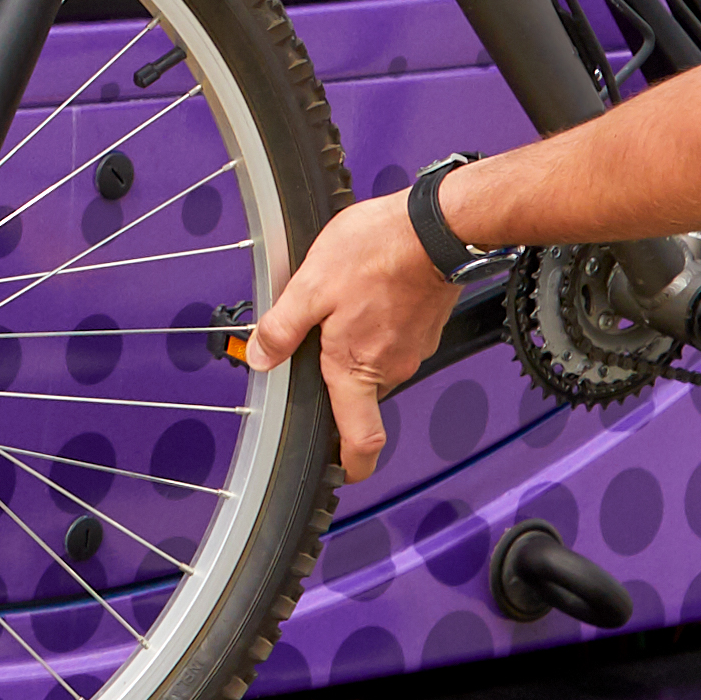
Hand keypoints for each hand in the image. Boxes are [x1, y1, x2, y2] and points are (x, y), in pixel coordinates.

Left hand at [239, 185, 466, 484]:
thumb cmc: (380, 251)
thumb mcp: (312, 286)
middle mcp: (392, 367)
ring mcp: (414, 347)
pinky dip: (377, 322)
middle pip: (359, 393)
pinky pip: (394, 337)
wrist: (437, 225)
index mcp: (359, 368)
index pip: (361, 441)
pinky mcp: (426, 325)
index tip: (341, 473)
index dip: (351, 465)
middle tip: (317, 338)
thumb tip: (263, 356)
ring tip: (342, 302)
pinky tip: (366, 290)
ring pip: (376, 361)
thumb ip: (283, 327)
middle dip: (337, 374)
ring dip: (356, 342)